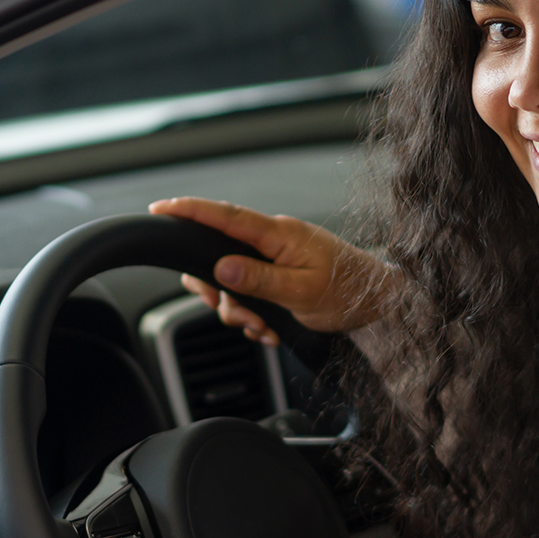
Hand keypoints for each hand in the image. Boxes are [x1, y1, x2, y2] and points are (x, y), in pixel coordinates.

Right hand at [149, 196, 398, 344]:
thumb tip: (221, 268)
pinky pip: (248, 294)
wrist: (379, 303)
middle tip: (241, 316)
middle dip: (219, 292)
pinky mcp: (278, 275)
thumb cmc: (349, 291)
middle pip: (218, 256)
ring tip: (264, 327)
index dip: (189, 211)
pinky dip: (253, 315)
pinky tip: (272, 328)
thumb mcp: (302, 291)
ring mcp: (274, 258)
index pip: (225, 217)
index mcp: (278, 235)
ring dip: (240, 310)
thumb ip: (259, 279)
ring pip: (231, 282)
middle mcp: (272, 241)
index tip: (159, 209)